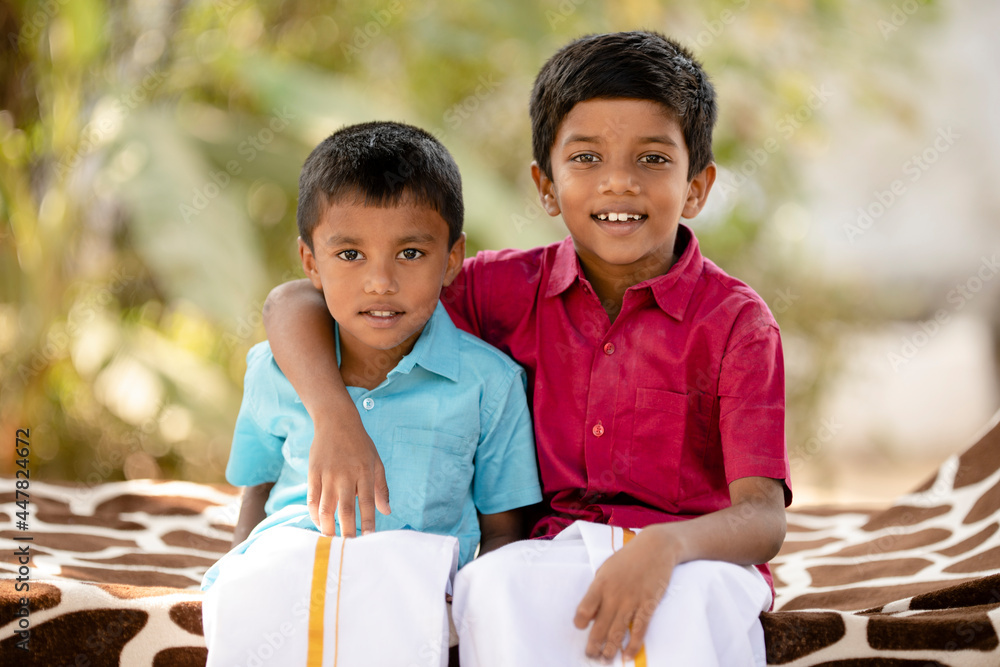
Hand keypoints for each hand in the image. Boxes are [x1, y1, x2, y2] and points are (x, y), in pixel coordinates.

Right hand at [307, 414, 389, 536]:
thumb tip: (387, 511)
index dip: (367, 523)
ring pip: (325, 509)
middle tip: (348, 548)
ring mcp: (327, 475)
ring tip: (332, 541)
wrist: (335, 421)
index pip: (366, 503)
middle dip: (346, 532)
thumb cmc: (360, 444)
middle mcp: (345, 476)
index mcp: (364, 473)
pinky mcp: (312, 474)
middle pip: (344, 511)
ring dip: (327, 528)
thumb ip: (381, 488)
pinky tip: (320, 524)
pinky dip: (314, 516)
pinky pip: (312, 500)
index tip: (369, 540)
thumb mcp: (376, 462)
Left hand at [574, 526, 680, 660]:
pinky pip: (639, 630)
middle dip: (593, 645)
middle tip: (590, 656)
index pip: (584, 608)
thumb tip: (591, 612)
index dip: (580, 622)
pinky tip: (628, 655)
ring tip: (605, 660)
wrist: (656, 547)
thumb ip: (598, 588)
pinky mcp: (648, 605)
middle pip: (599, 626)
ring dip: (610, 649)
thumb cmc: (628, 558)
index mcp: (600, 583)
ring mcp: (631, 601)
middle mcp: (614, 594)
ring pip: (617, 631)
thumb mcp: (606, 568)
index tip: (581, 628)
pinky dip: (633, 645)